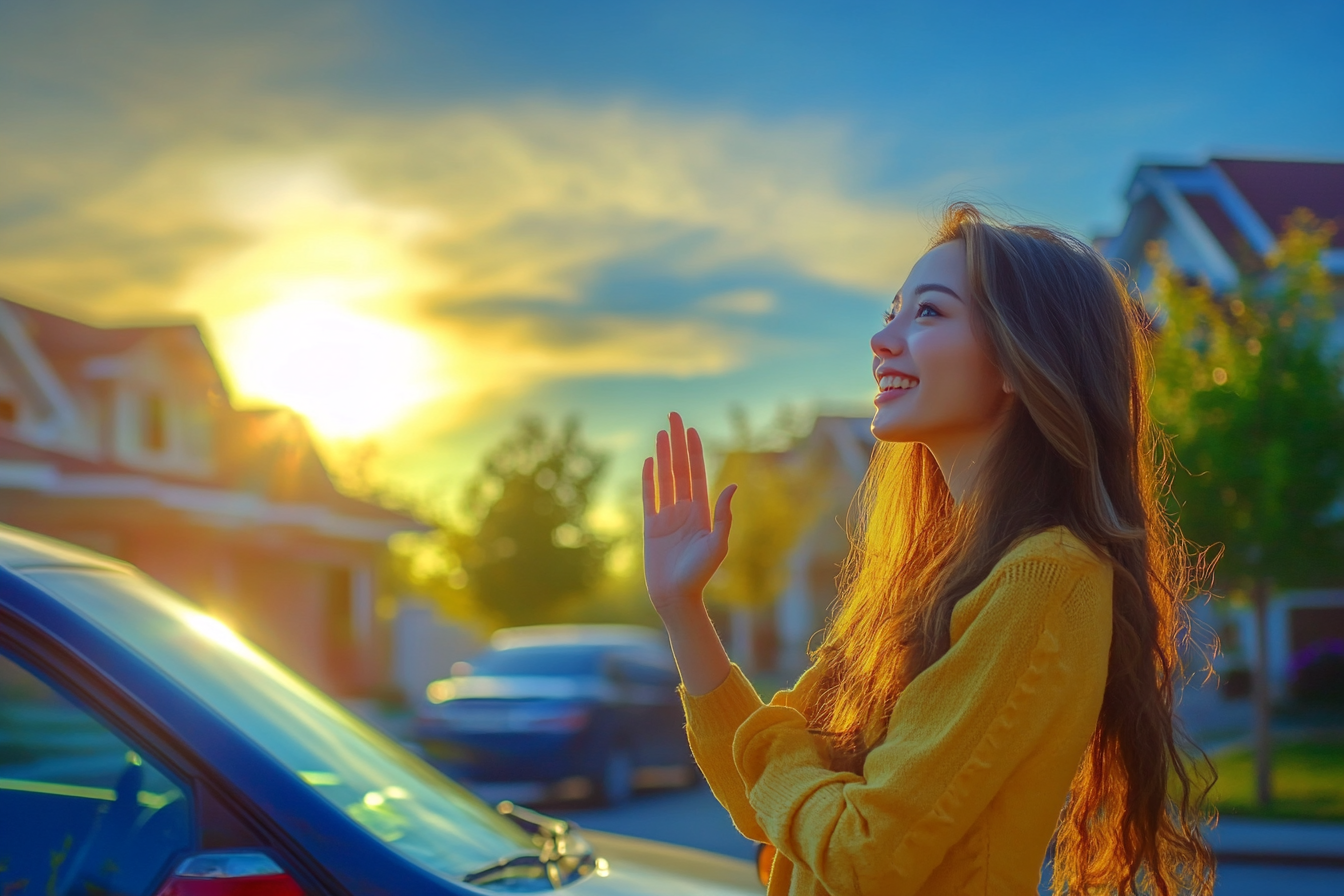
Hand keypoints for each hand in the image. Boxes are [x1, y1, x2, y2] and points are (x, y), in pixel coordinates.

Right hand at [642, 412, 735, 618]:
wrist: (676, 597)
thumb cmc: (700, 575)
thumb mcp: (718, 544)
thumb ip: (723, 515)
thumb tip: (732, 485)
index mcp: (701, 511)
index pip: (696, 473)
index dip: (694, 450)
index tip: (691, 429)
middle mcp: (684, 509)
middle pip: (679, 468)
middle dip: (678, 442)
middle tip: (674, 417)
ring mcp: (667, 516)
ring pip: (664, 478)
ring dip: (663, 455)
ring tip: (662, 433)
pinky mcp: (651, 527)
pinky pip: (649, 497)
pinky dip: (649, 479)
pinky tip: (650, 461)